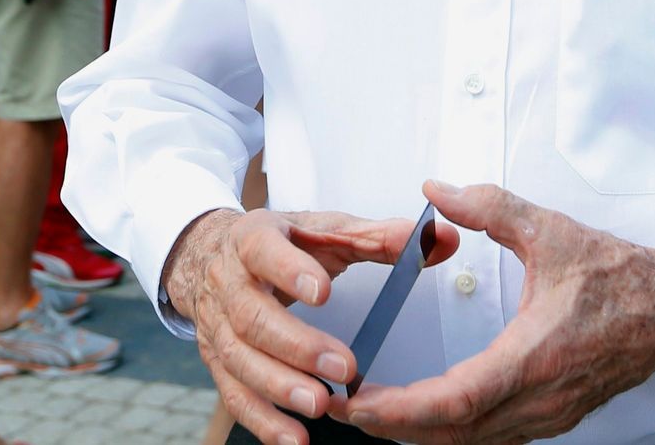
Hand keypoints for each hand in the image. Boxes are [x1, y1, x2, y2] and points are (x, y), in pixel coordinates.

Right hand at [166, 206, 460, 444]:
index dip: (288, 271)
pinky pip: (234, 394)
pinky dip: (262, 420)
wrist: (214, 255)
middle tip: (343, 368)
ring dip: (278, 387)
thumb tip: (439, 239)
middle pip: (252, 316)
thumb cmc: (283, 244)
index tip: (323, 292)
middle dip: (297, 345)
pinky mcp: (217, 361)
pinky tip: (294, 438)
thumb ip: (382, 237)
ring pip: (239, 359)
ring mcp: (217, 324)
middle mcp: (228, 281)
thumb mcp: (327, 231)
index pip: (264, 250)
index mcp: (254, 237)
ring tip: (319, 405)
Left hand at [332, 181, 654, 443]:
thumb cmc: (618, 274)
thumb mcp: (549, 229)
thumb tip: (435, 190)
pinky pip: (491, 436)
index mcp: (534, 357)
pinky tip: (423, 416)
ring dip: (418, 433)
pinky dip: (449, 431)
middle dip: (391, 426)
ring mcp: (548, 415)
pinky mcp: (552, 415)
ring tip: (370, 413)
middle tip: (340, 408)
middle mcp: (540, 399)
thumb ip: (489, 206)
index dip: (399, 409)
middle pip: (452, 434)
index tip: (355, 401)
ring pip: (471, 442)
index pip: (454, 400)